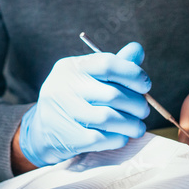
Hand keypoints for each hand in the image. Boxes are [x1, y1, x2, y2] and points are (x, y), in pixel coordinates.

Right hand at [17, 42, 150, 167]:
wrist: (42, 130)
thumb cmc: (74, 99)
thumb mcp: (88, 77)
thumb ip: (114, 65)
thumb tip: (137, 49)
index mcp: (70, 67)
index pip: (107, 64)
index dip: (133, 74)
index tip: (145, 86)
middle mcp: (63, 87)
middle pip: (112, 94)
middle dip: (137, 104)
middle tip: (144, 110)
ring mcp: (64, 113)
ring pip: (109, 118)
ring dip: (132, 124)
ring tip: (138, 126)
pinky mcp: (68, 137)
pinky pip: (102, 139)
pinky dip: (119, 138)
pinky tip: (122, 136)